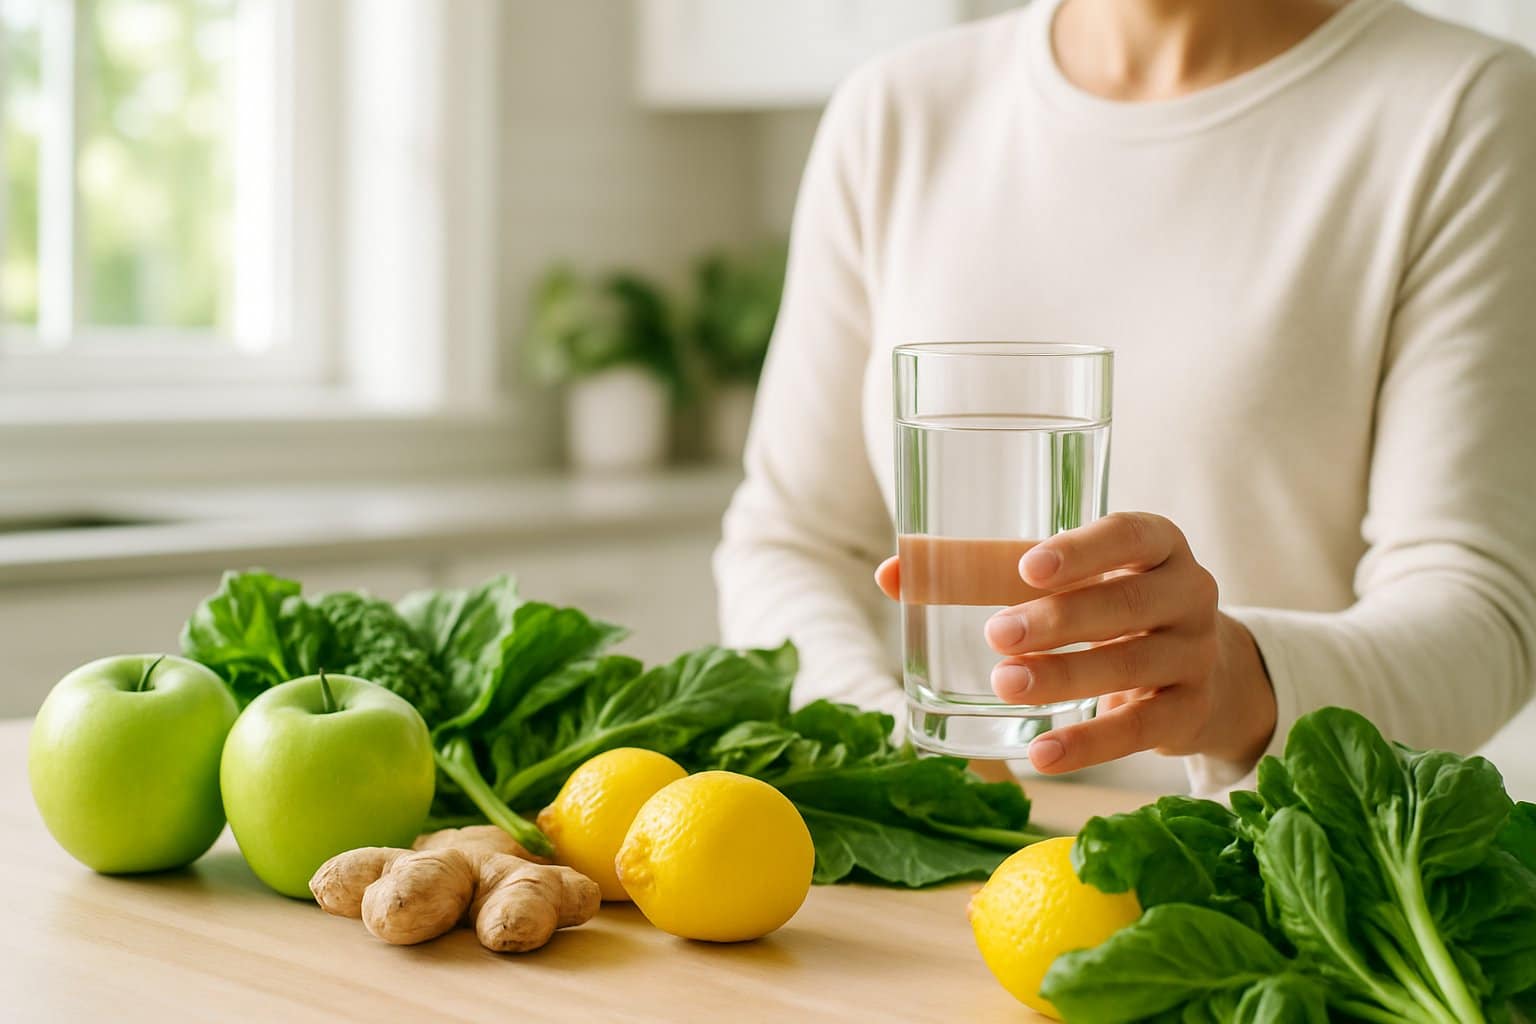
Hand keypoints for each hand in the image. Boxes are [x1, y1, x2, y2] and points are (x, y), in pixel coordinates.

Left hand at [874, 512, 1275, 773]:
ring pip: (1131, 665)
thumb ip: (982, 570)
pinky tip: (1041, 754)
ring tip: (1005, 685)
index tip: (1029, 567)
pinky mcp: (1189, 712)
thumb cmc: (1109, 608)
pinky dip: (1089, 745)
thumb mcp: (1065, 580)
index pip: (1131, 535)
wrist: (1204, 673)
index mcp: (1158, 545)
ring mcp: (1195, 655)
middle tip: (996, 633)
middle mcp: (1189, 593)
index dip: (1084, 550)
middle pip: (1126, 604)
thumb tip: (891, 574)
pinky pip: (1140, 730)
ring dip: (1065, 678)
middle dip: (1059, 620)